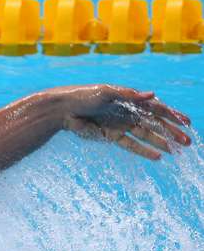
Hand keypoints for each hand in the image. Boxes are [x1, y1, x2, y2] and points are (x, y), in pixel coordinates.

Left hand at [55, 84, 191, 159]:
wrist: (63, 110)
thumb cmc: (84, 96)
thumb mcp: (105, 92)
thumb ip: (128, 95)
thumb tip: (152, 95)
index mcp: (130, 99)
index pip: (156, 108)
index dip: (172, 115)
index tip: (187, 123)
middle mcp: (128, 113)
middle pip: (155, 124)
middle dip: (172, 132)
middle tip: (188, 142)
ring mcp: (121, 125)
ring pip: (146, 136)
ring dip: (162, 143)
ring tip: (177, 151)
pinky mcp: (111, 136)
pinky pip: (131, 145)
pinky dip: (144, 151)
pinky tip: (157, 157)